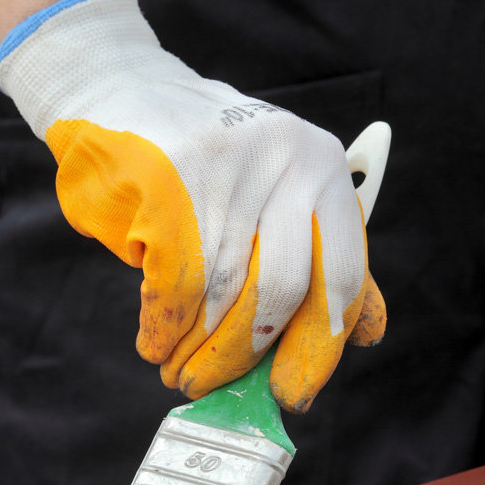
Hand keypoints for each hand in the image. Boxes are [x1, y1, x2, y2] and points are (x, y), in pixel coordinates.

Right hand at [0, 0, 385, 412]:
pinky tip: (154, 343)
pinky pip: (173, 284)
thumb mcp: (280, 197)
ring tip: (178, 372)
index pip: (341, 276)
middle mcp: (287, 160)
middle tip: (209, 388)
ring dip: (196, 350)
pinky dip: (163, 327)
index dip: (319, 347)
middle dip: (241, 358)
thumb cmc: (205, 166)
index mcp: (323, 172)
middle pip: (280, 292)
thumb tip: (362, 333)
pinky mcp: (170, 179)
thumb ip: (322, 261)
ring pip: (222, 294)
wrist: (121, 92)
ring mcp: (229, 166)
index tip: (293, 393)